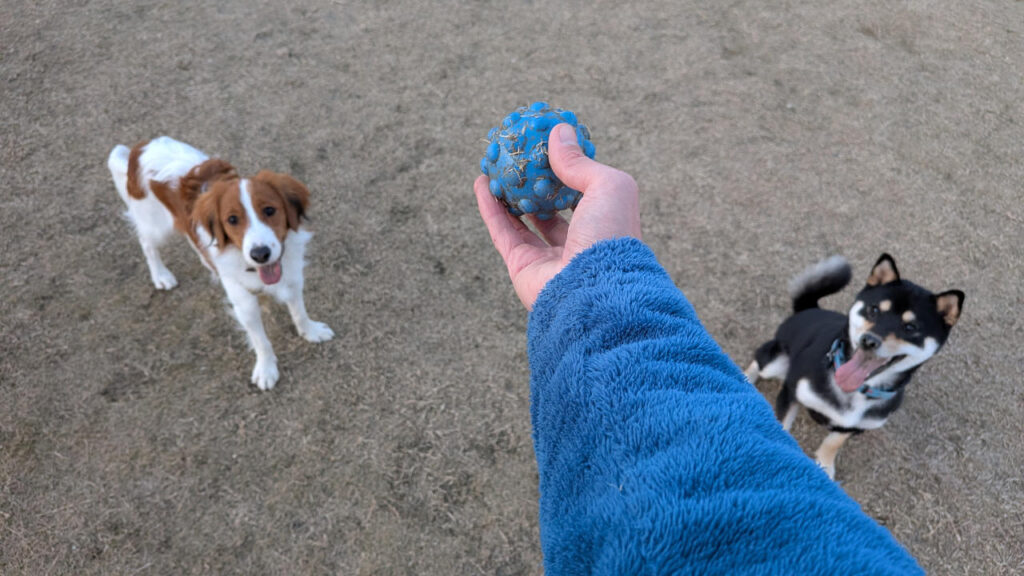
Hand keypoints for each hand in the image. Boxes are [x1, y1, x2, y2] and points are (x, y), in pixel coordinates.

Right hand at [475, 123, 641, 309]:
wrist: (595, 291)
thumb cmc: (611, 236)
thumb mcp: (608, 187)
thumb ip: (580, 162)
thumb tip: (559, 132)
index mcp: (604, 227)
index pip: (582, 196)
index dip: (566, 173)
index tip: (550, 149)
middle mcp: (577, 244)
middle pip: (550, 210)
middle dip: (534, 186)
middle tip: (519, 160)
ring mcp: (548, 258)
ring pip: (523, 221)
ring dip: (508, 195)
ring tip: (495, 167)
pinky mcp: (521, 267)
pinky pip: (502, 232)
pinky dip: (490, 208)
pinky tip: (481, 183)